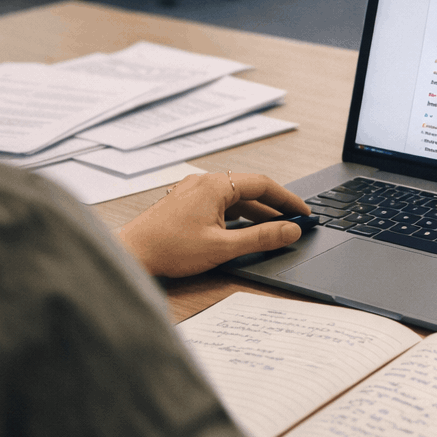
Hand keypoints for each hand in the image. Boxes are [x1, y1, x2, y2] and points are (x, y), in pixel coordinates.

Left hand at [113, 171, 311, 277]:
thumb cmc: (169, 249)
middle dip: (274, 207)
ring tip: (275, 229)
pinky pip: (219, 205)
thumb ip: (261, 238)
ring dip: (255, 213)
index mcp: (214, 186)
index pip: (263, 184)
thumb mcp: (223, 247)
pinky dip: (237, 216)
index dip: (288, 199)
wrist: (131, 254)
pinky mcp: (184, 204)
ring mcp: (192, 192)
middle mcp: (203, 182)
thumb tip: (290, 231)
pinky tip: (243, 231)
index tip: (304, 213)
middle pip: (249, 190)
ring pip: (233, 198)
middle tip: (294, 222)